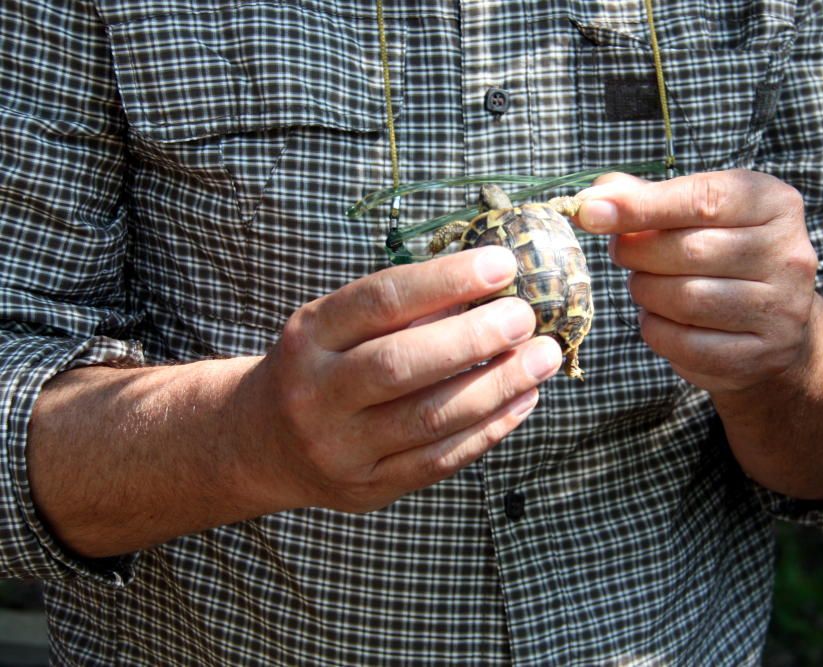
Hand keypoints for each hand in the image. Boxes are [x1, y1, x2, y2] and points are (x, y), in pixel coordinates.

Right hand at [245, 246, 562, 512]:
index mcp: (309, 336)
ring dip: (496, 386)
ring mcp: (340, 448)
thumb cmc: (320, 367)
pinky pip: (439, 462)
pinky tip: (523, 400)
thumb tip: (490, 286)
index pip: (379, 300)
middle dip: (474, 338)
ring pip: (428, 419)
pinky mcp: (368, 489)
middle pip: (400, 365)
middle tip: (526, 317)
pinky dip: (489, 430)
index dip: (445, 280)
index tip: (502, 265)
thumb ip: (401, 310)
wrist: (262, 444)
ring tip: (542, 358)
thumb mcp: (336, 326)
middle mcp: (317, 394)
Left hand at [575, 170, 817, 393]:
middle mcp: (789, 255)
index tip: (591, 213)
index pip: (702, 199)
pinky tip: (659, 319)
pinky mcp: (761, 355)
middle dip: (639, 253)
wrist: (771, 324)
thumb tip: (595, 198)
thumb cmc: (721, 254)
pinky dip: (656, 330)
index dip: (640, 206)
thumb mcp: (695, 213)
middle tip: (623, 254)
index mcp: (775, 204)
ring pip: (686, 300)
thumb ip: (647, 198)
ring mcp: (781, 310)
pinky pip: (686, 345)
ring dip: (647, 293)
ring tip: (646, 286)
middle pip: (690, 251)